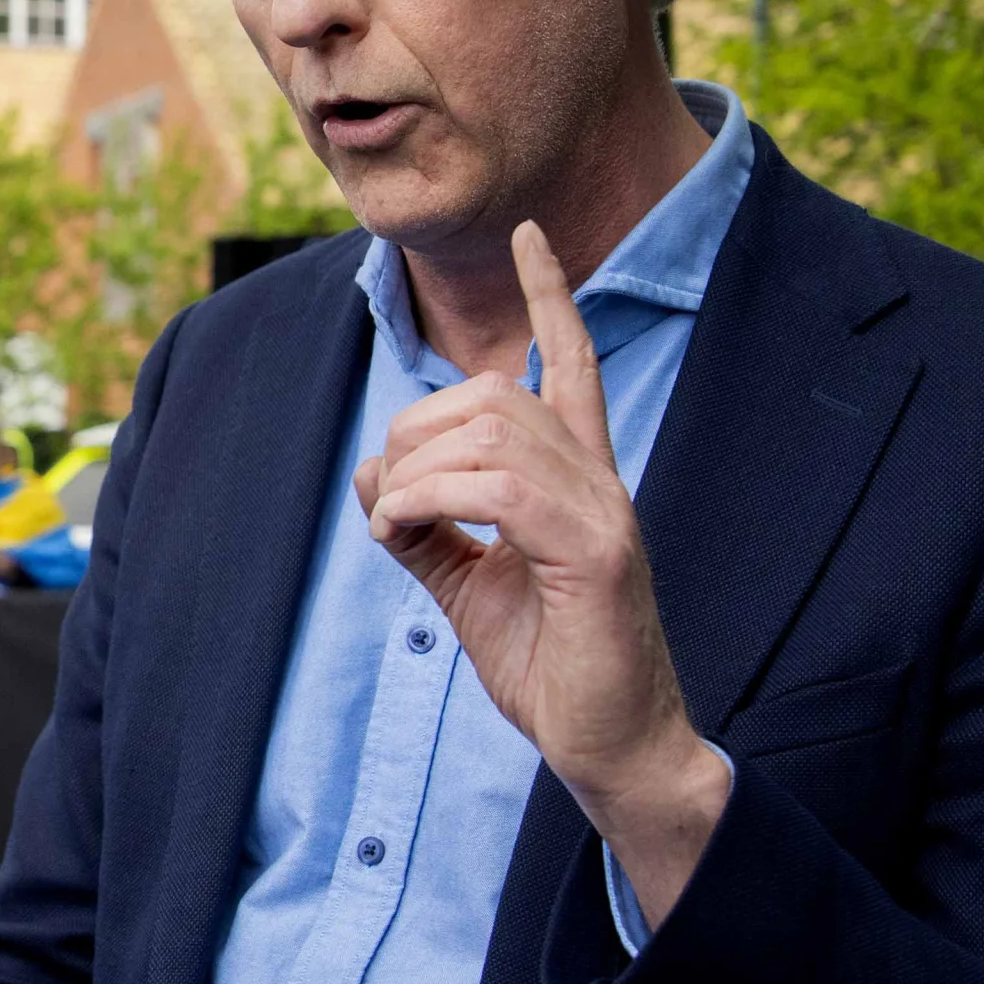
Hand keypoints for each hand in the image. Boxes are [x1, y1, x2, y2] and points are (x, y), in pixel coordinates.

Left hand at [355, 221, 731, 925]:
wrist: (611, 750)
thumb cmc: (553, 671)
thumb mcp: (468, 588)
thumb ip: (426, 528)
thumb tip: (372, 475)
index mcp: (580, 480)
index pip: (572, 362)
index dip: (549, 296)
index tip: (531, 232)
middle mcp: (599, 480)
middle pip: (496, 392)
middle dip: (416, 427)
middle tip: (390, 498)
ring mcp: (604, 512)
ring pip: (491, 430)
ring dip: (418, 470)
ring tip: (400, 524)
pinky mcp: (598, 553)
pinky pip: (503, 488)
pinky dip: (436, 500)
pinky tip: (411, 533)